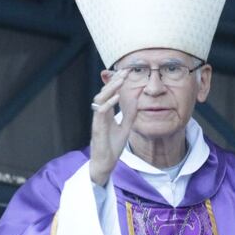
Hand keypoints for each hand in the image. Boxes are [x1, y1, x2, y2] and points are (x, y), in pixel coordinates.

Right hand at [89, 69, 139, 185]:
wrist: (106, 163)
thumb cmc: (112, 146)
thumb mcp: (125, 127)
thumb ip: (129, 114)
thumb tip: (137, 101)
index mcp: (106, 113)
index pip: (110, 93)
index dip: (117, 83)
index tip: (126, 72)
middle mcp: (100, 114)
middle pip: (104, 92)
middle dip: (114, 81)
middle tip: (124, 71)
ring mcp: (98, 120)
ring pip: (100, 99)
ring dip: (110, 89)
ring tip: (120, 80)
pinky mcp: (97, 128)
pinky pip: (100, 112)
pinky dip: (108, 104)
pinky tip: (116, 98)